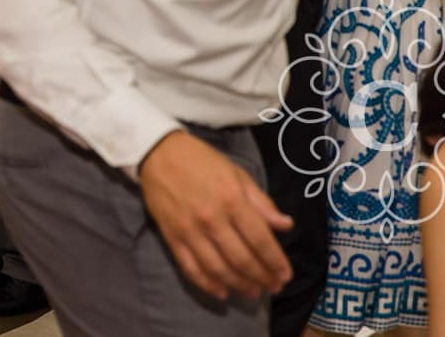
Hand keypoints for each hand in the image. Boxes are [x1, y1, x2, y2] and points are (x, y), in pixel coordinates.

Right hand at [138, 131, 292, 301]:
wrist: (158, 152)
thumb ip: (261, 202)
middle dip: (262, 277)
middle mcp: (212, 219)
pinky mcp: (172, 237)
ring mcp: (190, 231)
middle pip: (242, 259)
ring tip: (254, 292)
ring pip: (218, 268)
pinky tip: (222, 292)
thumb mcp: (237, 173)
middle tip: (274, 287)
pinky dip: (207, 284)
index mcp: (232, 200)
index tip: (286, 275)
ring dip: (239, 285)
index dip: (275, 261)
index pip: (260, 240)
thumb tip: (286, 225)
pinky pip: (190, 268)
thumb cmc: (202, 161)